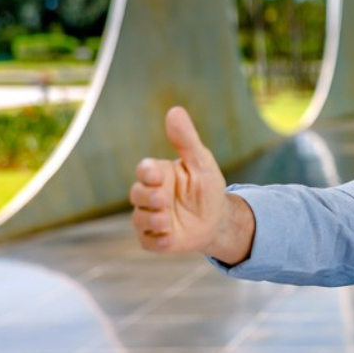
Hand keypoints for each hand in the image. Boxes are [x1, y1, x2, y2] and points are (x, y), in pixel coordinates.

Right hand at [130, 107, 252, 262]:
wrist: (217, 218)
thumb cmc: (206, 186)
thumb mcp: (201, 162)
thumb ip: (186, 140)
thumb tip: (174, 110)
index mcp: (158, 174)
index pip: (143, 170)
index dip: (146, 172)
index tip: (156, 172)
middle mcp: (149, 195)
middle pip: (136, 194)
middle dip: (149, 197)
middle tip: (165, 198)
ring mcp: (150, 218)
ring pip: (140, 219)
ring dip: (155, 219)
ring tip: (170, 218)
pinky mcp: (155, 239)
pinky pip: (149, 242)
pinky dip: (158, 240)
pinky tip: (171, 235)